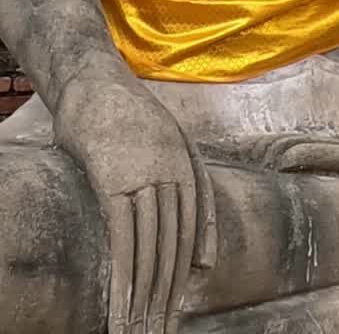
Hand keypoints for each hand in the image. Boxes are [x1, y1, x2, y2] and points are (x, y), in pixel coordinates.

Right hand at [53, 64, 216, 333]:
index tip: (188, 296)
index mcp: (187, 164)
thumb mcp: (166, 137)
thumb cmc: (125, 112)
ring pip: (152, 247)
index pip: (195, 226)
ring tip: (141, 328)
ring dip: (147, 295)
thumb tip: (195, 238)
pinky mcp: (113, 182)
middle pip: (175, 244)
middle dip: (170, 292)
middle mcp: (172, 173)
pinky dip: (125, 275)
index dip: (191, 264)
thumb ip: (182, 178)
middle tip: (162, 328)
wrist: (94, 79)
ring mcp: (144, 177)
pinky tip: (124, 302)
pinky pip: (123, 237)